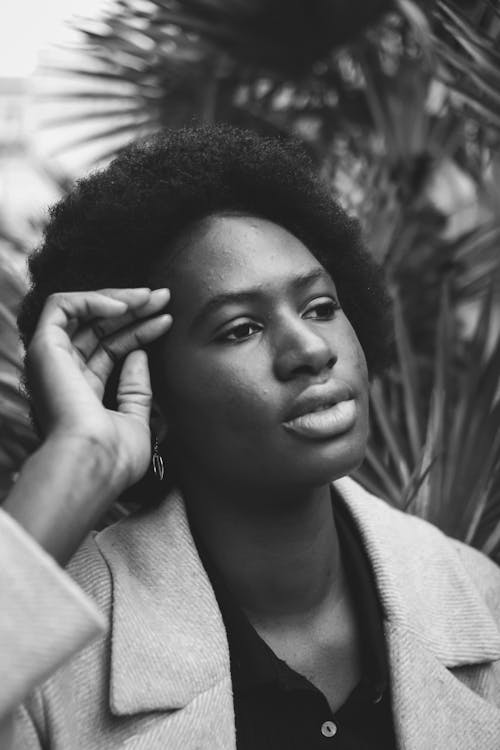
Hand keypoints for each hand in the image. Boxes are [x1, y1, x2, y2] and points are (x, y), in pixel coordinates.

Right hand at [25, 288, 171, 495]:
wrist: (95, 462)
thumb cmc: (115, 456)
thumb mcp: (136, 421)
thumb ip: (136, 389)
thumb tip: (139, 355)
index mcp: (82, 393)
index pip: (110, 350)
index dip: (140, 331)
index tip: (168, 320)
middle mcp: (64, 375)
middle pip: (98, 328)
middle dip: (134, 309)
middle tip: (165, 297)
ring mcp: (52, 361)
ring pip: (81, 311)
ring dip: (118, 299)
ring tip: (151, 297)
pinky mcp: (44, 347)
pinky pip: (61, 306)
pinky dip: (92, 299)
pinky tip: (125, 306)